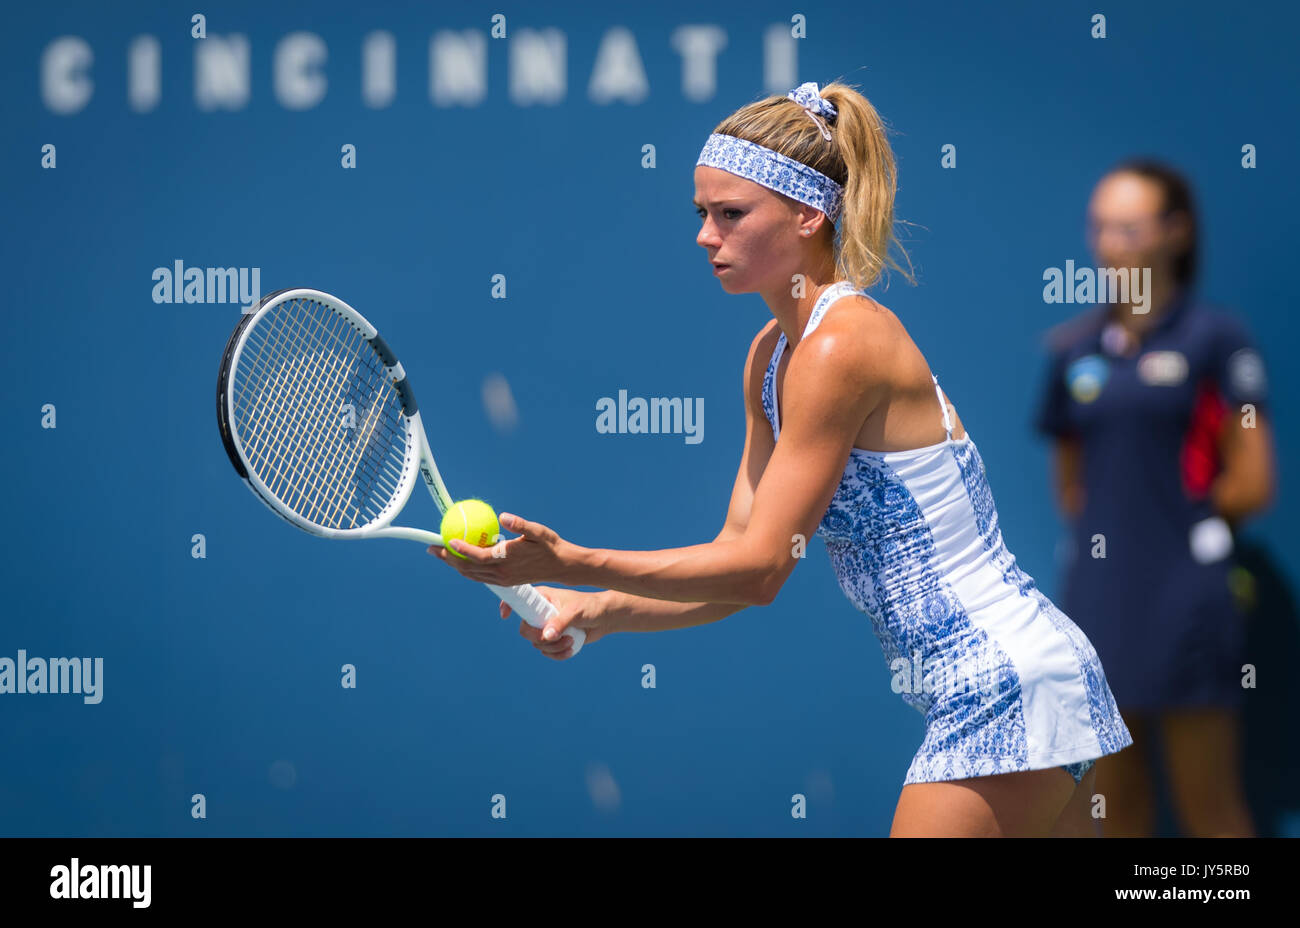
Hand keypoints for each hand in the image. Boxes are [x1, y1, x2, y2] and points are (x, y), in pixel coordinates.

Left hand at [429, 512, 575, 586]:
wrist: (562, 566)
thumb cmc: (550, 545)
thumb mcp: (538, 531)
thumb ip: (520, 524)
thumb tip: (504, 516)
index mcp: (506, 560)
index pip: (476, 556)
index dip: (459, 550)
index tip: (446, 540)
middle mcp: (501, 573)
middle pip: (467, 569)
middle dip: (447, 559)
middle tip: (431, 547)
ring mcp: (502, 579)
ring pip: (471, 575)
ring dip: (454, 565)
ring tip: (440, 553)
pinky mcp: (504, 581)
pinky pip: (479, 576)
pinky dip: (466, 568)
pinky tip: (461, 559)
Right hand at [502, 586, 609, 660]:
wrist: (605, 618)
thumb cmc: (591, 607)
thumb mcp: (576, 612)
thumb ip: (561, 622)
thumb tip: (546, 636)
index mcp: (542, 598)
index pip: (519, 600)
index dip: (508, 606)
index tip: (505, 616)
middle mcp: (541, 612)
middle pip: (525, 630)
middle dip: (539, 638)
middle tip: (555, 638)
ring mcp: (547, 626)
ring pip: (537, 644)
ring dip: (553, 648)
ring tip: (571, 641)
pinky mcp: (555, 639)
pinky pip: (547, 652)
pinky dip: (558, 654)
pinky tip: (571, 649)